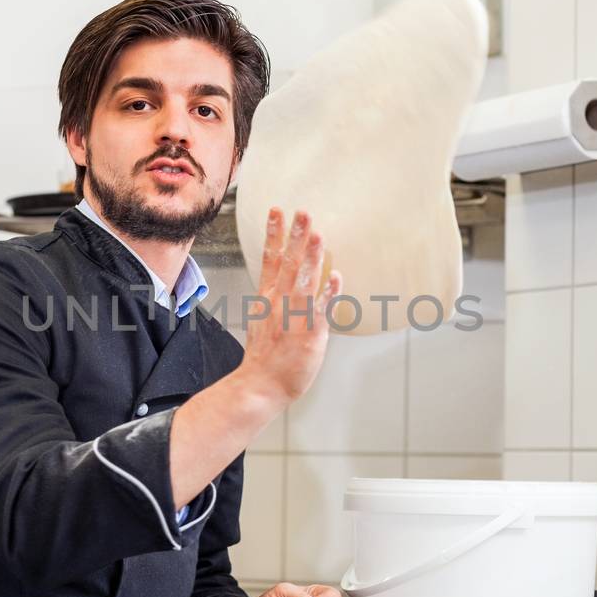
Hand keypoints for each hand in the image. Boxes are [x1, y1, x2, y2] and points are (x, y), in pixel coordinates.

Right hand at [237, 209, 341, 410]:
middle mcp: (279, 302)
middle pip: (287, 263)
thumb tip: (284, 285)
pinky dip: (329, 292)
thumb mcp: (264, 321)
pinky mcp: (309, 332)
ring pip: (303, 280)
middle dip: (295, 236)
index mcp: (267, 298)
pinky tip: (336, 275)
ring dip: (310, 257)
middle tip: (302, 212)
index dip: (274, 234)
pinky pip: (321, 309)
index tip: (277, 211)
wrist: (260, 385)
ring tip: (316, 234)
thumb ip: (277, 300)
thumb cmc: (265, 358)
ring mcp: (293, 316)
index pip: (270, 259)